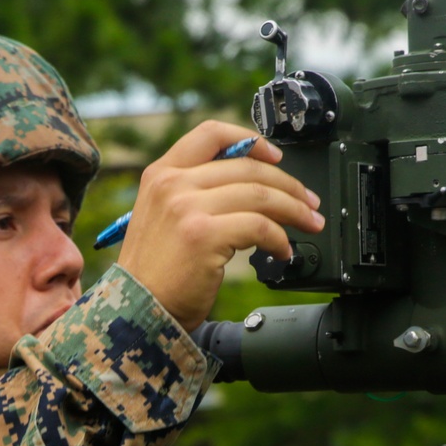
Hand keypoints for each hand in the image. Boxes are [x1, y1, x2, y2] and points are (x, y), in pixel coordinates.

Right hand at [115, 120, 323, 329]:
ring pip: (260, 195)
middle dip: (288, 184)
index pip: (212, 134)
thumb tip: (251, 186)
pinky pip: (260, 227)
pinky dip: (280, 239)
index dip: (252, 142)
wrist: (137, 311)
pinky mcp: (204, 234)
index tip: (276, 159)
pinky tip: (282, 252)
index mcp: (161, 174)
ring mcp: (187, 208)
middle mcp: (172, 184)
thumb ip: (194, 194)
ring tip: (308, 224)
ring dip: (294, 210)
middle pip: (247, 167)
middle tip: (308, 203)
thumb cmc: (155, 274)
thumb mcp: (162, 218)